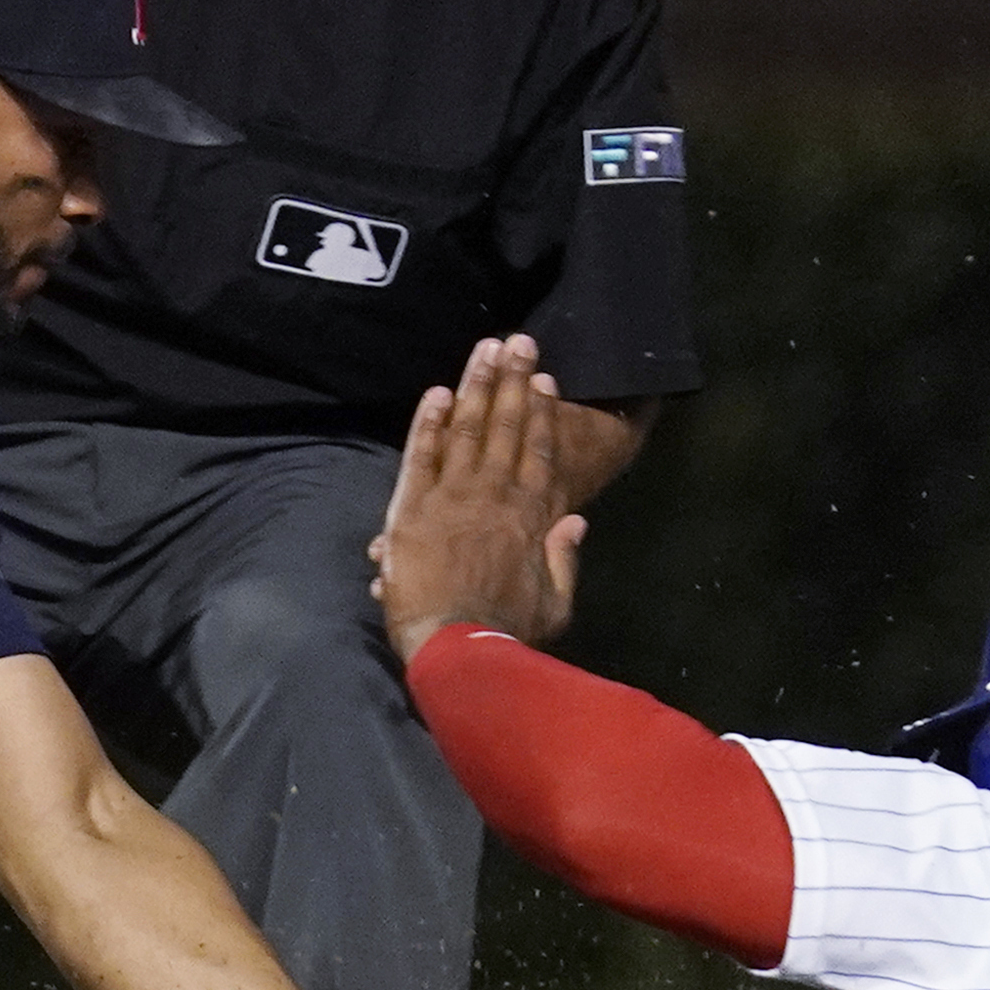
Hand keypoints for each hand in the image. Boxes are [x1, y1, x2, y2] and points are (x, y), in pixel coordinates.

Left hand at [370, 334, 588, 663]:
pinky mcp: (413, 507)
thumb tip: (576, 519)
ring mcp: (452, 496)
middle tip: (520, 341)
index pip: (539, 453)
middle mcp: (494, 495)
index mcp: (530, 518)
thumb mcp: (554, 604)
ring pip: (468, 429)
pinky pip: (422, 454)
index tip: (547, 380)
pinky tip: (438, 392)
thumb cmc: (507, 633)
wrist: (455, 647)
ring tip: (487, 348)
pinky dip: (430, 422)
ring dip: (477, 386)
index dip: (543, 414)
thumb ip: (565, 560)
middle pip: (506, 428)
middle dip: (514, 382)